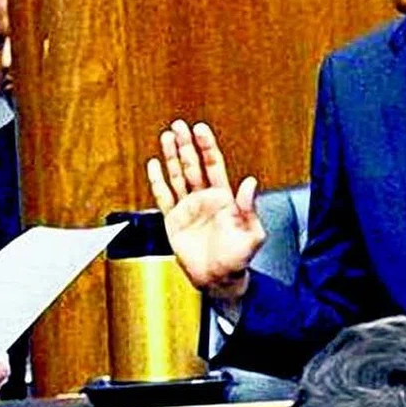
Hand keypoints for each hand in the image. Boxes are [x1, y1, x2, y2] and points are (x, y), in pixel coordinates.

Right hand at [146, 120, 264, 300]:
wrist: (218, 280)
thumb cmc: (238, 260)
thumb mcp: (252, 235)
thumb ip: (249, 208)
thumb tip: (251, 183)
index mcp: (223, 199)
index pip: (213, 165)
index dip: (206, 146)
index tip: (200, 129)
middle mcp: (204, 200)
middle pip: (193, 165)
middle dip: (185, 145)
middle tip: (178, 126)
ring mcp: (188, 209)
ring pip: (177, 176)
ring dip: (171, 157)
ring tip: (166, 137)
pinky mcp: (174, 222)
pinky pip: (164, 197)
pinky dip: (158, 181)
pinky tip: (154, 165)